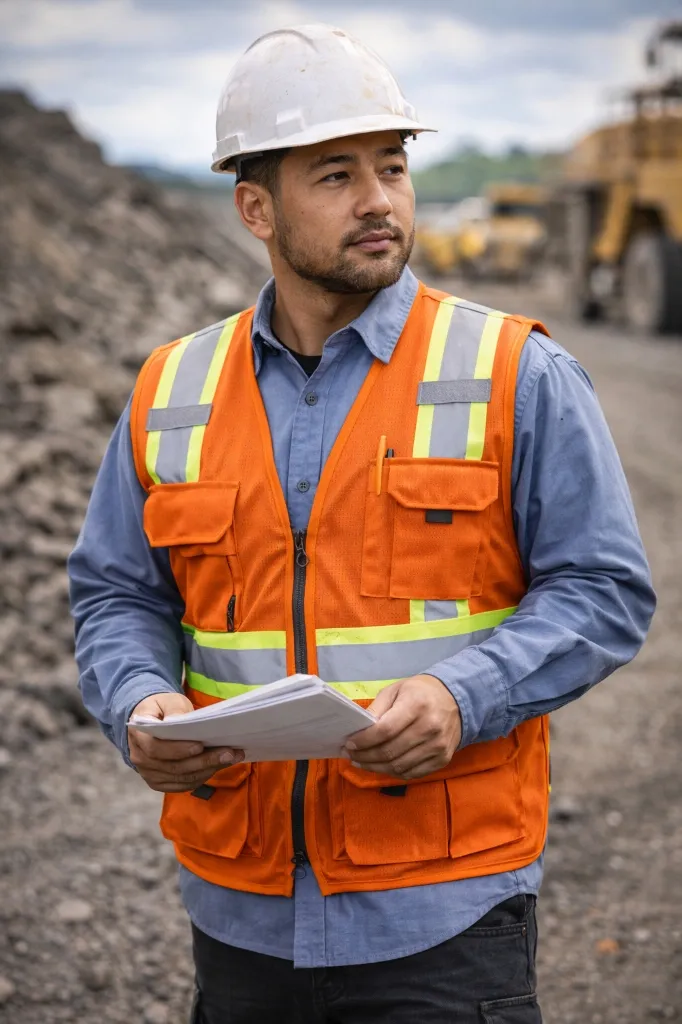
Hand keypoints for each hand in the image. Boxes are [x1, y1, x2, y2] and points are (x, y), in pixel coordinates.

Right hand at [127, 692, 243, 792]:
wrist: (153, 720)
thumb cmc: (163, 708)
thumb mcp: (169, 701)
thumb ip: (175, 710)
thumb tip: (181, 722)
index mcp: (138, 736)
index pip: (156, 749)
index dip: (178, 750)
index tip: (200, 745)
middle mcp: (140, 759)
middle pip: (173, 767)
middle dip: (204, 761)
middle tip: (229, 753)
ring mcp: (149, 774)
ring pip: (182, 777)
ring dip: (208, 769)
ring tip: (231, 758)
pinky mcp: (160, 783)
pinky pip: (183, 784)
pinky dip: (202, 776)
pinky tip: (218, 765)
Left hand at [343, 675, 461, 779]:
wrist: (457, 699)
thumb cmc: (420, 692)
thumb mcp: (396, 690)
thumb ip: (377, 709)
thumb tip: (358, 730)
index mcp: (417, 705)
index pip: (385, 730)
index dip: (364, 740)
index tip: (349, 743)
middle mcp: (430, 727)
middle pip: (390, 751)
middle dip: (365, 756)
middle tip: (350, 756)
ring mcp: (438, 746)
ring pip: (399, 766)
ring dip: (375, 768)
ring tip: (361, 763)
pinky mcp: (443, 759)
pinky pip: (412, 773)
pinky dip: (392, 772)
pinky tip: (380, 766)